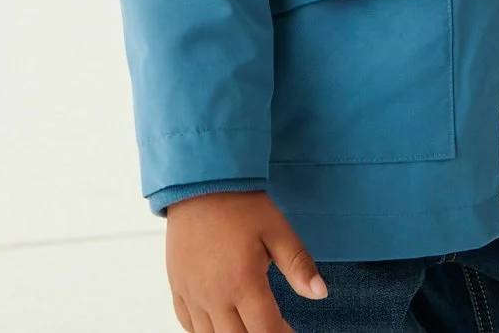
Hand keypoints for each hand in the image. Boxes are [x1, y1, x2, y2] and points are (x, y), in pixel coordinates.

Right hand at [165, 189, 327, 331]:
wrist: (198, 181)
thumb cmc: (238, 203)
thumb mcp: (276, 228)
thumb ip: (298, 264)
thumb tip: (320, 293)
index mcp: (242, 283)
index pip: (266, 332)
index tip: (292, 331)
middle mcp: (214, 296)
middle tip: (273, 327)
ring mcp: (192, 294)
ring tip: (249, 324)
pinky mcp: (177, 287)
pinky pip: (189, 325)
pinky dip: (206, 331)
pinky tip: (220, 322)